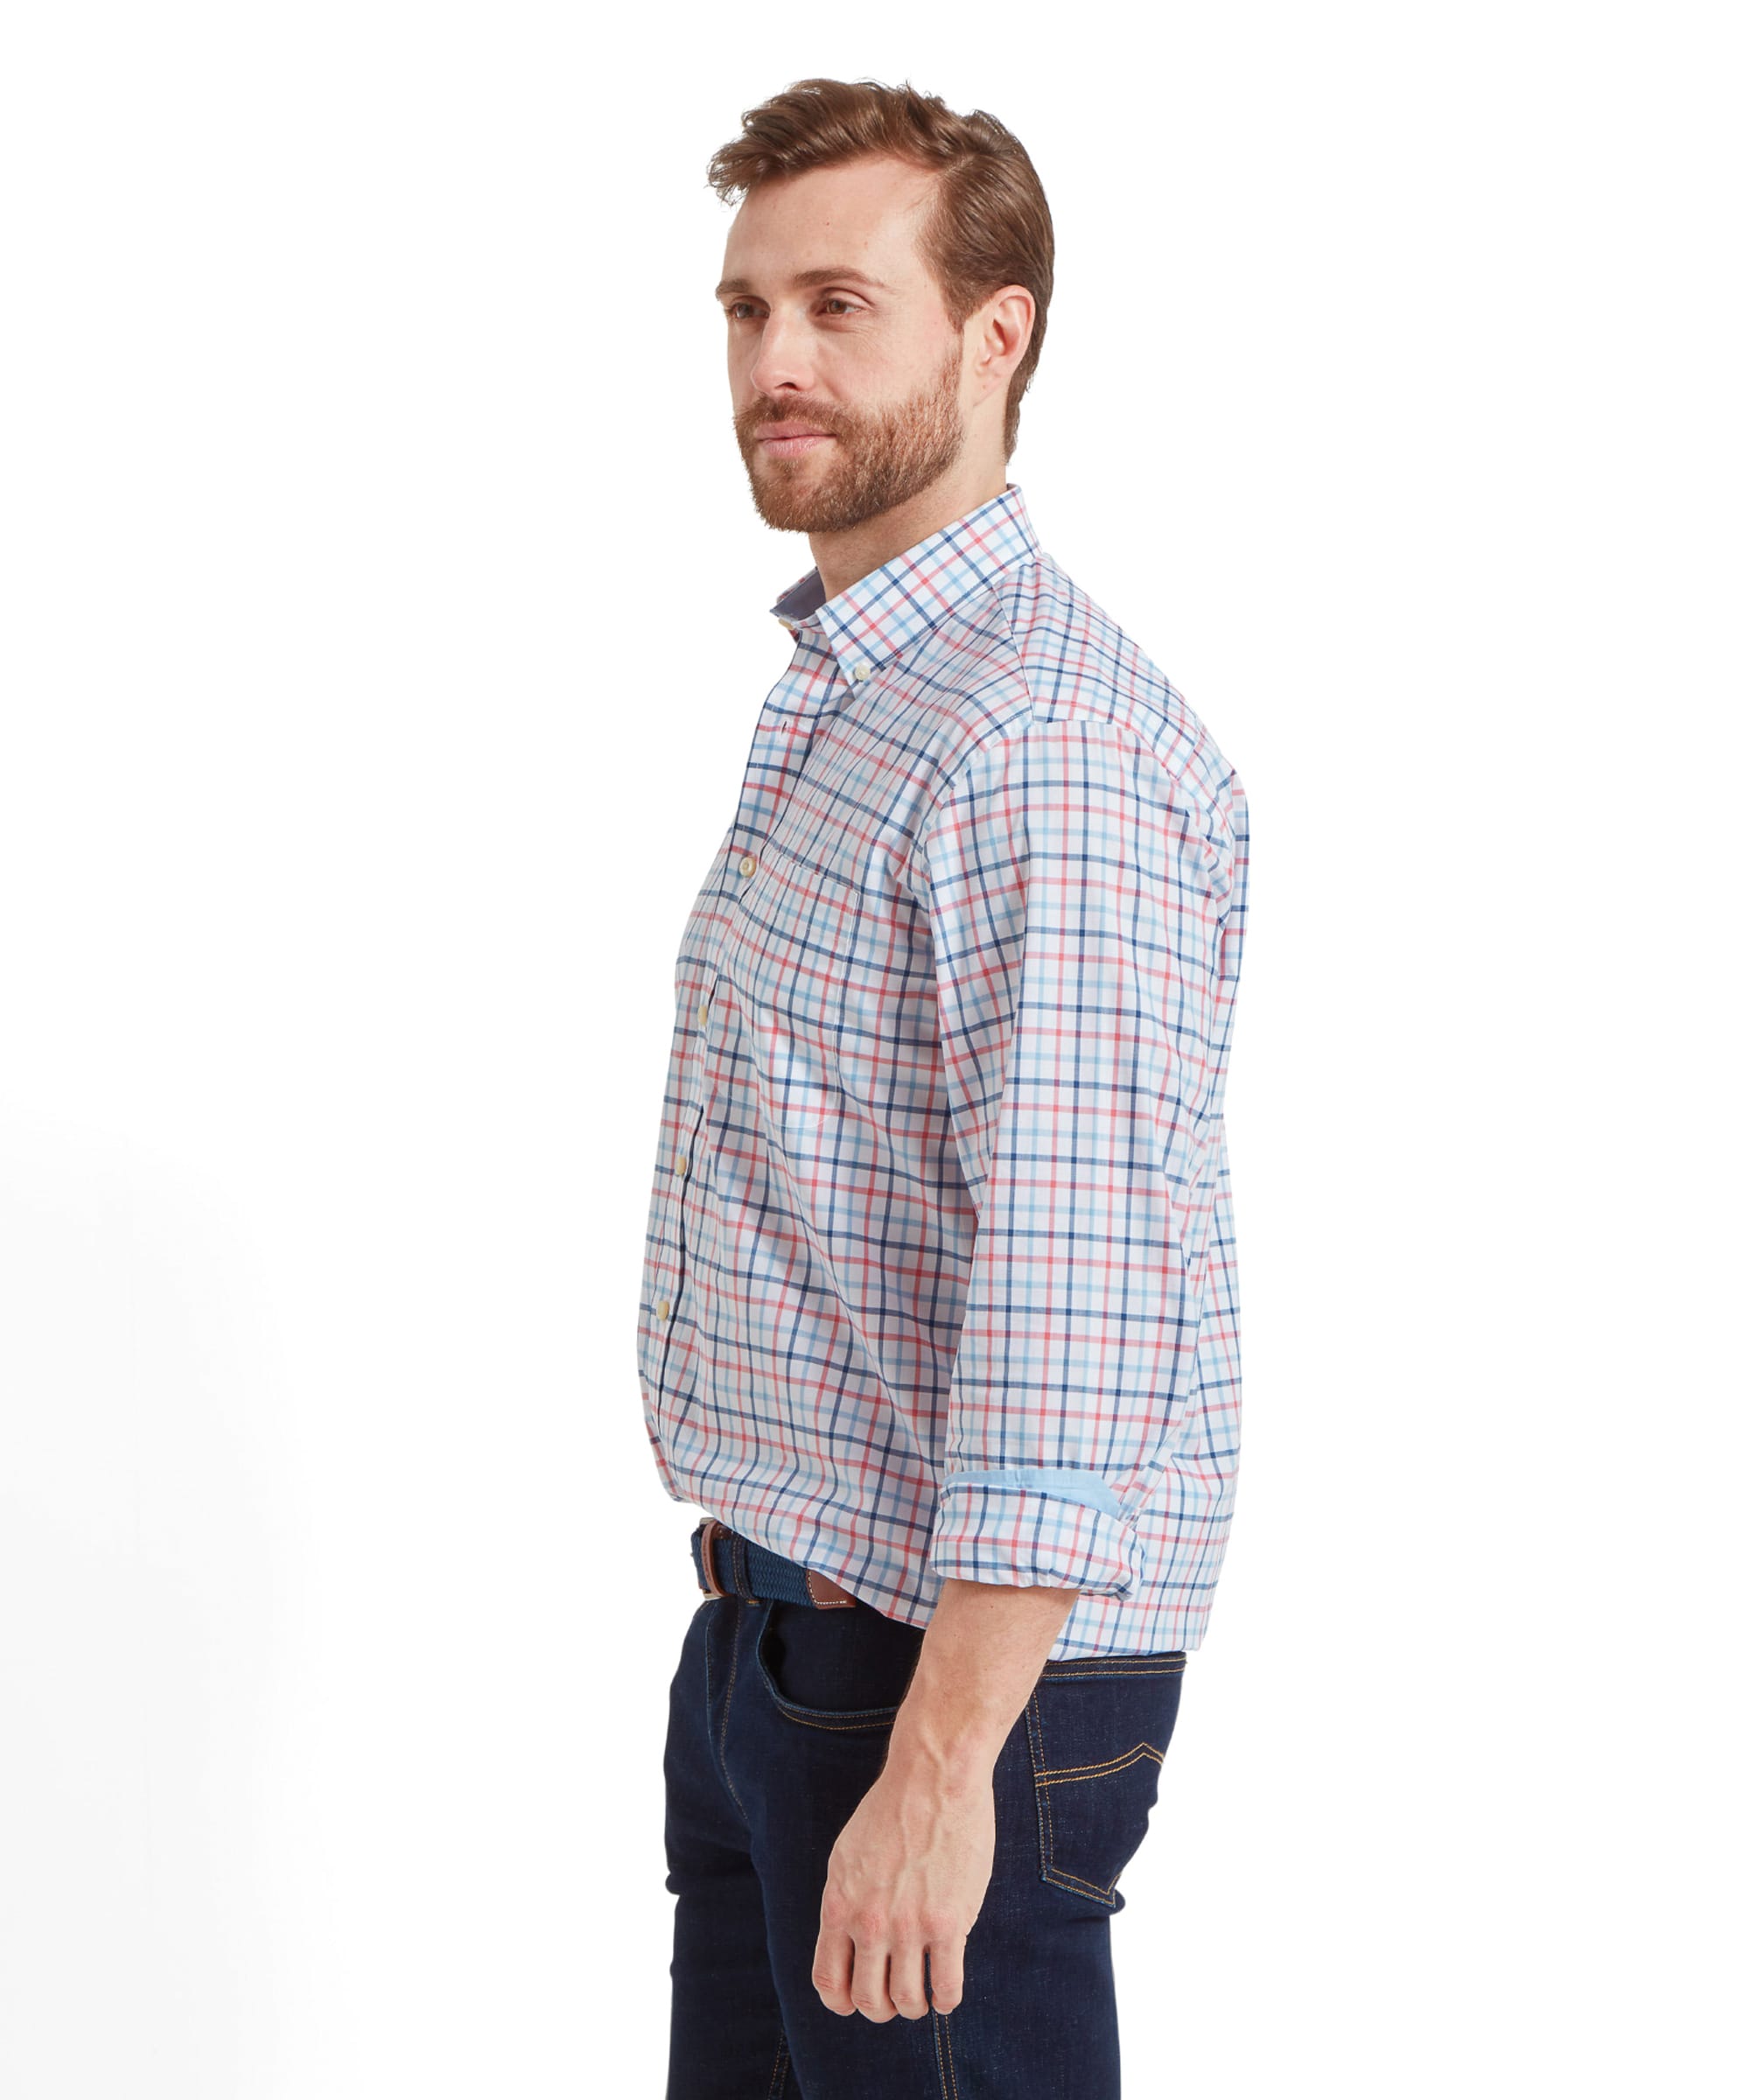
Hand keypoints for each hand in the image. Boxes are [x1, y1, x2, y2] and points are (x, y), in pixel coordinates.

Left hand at [811, 1755, 995, 2020]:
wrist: (934, 1777)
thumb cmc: (893, 1810)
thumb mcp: (848, 1855)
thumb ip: (848, 1900)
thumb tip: (852, 1942)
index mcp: (839, 1904)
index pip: (827, 1980)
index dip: (841, 2002)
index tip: (855, 2002)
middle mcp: (870, 1921)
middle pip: (867, 2000)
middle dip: (881, 2009)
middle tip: (896, 2000)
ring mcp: (909, 1925)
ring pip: (907, 2000)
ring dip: (914, 2007)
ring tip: (923, 1997)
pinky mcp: (949, 1923)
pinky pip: (945, 1987)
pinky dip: (945, 2000)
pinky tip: (946, 1992)